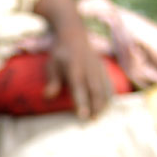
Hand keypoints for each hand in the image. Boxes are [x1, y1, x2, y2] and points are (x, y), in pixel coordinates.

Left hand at [34, 0, 112, 118]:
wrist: (74, 34)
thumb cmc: (60, 53)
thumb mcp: (52, 65)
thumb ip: (52, 81)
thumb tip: (47, 98)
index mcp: (75, 67)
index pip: (79, 88)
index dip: (81, 102)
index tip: (82, 117)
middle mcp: (89, 68)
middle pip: (94, 90)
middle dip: (94, 106)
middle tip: (92, 121)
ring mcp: (98, 67)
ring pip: (103, 87)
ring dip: (102, 103)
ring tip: (99, 117)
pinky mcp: (102, 67)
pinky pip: (107, 82)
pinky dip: (108, 94)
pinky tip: (107, 105)